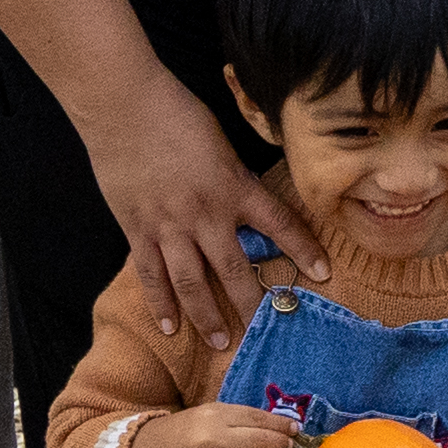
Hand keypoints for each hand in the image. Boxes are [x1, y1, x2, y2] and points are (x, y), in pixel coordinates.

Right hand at [94, 91, 311, 358]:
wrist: (124, 105)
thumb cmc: (176, 113)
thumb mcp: (221, 143)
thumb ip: (233, 178)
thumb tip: (245, 203)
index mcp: (234, 187)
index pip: (279, 224)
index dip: (303, 249)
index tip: (323, 274)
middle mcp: (205, 214)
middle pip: (235, 269)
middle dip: (252, 303)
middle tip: (266, 330)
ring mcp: (169, 226)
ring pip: (192, 283)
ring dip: (208, 316)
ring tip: (222, 343)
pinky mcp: (137, 229)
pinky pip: (152, 275)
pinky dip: (161, 303)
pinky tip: (170, 327)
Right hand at [124, 399, 302, 447]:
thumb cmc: (190, 428)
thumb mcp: (213, 412)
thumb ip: (244, 417)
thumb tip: (282, 425)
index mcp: (214, 418)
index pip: (257, 420)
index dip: (281, 426)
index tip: (295, 428)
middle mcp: (213, 442)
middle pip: (260, 444)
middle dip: (282, 445)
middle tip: (291, 445)